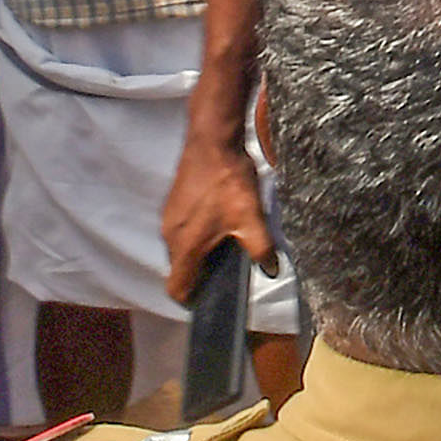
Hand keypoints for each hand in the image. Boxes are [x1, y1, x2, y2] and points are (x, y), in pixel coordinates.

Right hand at [162, 128, 276, 302]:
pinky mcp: (174, 203)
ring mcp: (169, 217)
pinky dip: (197, 235)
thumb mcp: (251, 218)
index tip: (209, 300)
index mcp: (184, 246)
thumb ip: (262, 250)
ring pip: (181, 248)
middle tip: (227, 271)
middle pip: (180, 269)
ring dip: (199, 252)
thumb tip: (271, 269)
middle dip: (201, 274)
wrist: (212, 139)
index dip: (191, 299)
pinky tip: (219, 223)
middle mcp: (170, 234)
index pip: (176, 288)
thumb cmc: (227, 180)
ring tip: (227, 244)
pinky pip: (182, 230)